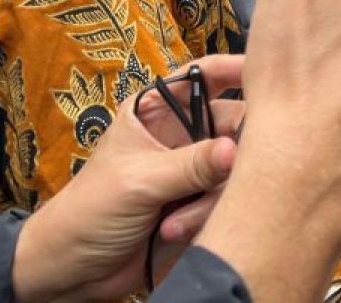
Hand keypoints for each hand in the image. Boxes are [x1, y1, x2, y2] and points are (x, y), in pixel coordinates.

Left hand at [12, 55, 246, 302]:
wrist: (70, 270)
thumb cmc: (88, 211)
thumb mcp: (139, 181)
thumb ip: (190, 164)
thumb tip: (238, 150)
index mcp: (157, 111)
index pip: (204, 77)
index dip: (237, 69)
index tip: (270, 78)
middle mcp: (181, 134)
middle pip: (232, 122)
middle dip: (232, 150)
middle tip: (230, 171)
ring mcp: (192, 170)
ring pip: (233, 166)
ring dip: (212, 196)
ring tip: (177, 222)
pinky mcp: (199, 203)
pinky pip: (226, 199)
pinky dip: (209, 216)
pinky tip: (177, 232)